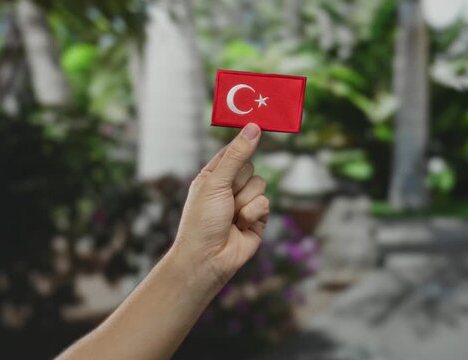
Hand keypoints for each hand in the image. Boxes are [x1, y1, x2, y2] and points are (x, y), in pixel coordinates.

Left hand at [172, 123, 268, 285]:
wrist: (207, 259)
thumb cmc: (201, 220)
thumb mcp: (216, 182)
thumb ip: (237, 155)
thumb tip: (253, 127)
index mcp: (213, 176)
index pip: (233, 151)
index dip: (244, 141)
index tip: (259, 122)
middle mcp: (229, 188)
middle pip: (251, 167)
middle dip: (240, 181)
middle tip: (226, 195)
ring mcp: (243, 204)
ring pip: (260, 185)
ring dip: (246, 200)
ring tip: (231, 216)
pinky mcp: (257, 220)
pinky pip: (266, 203)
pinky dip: (254, 213)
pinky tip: (241, 226)